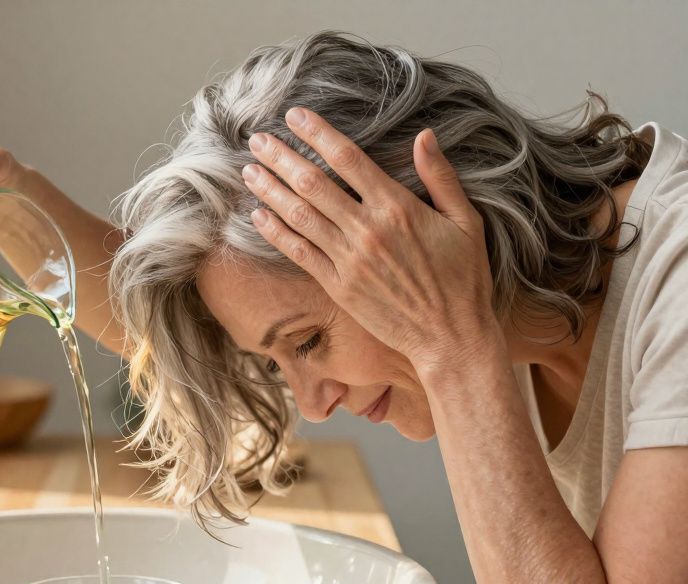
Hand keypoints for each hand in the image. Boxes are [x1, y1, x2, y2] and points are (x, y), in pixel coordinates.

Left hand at [242, 107, 503, 371]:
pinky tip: (257, 215)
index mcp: (397, 207)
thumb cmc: (464, 278)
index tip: (295, 116)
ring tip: (248, 170)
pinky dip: (276, 232)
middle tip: (257, 139)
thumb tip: (425, 134)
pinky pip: (299, 253)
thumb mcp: (466, 221)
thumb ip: (441, 176)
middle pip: (313, 184)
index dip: (317, 134)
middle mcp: (367, 230)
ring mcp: (349, 260)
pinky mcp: (337, 287)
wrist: (451, 337)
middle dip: (281, 158)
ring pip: (299, 216)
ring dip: (270, 191)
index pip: (348, 159)